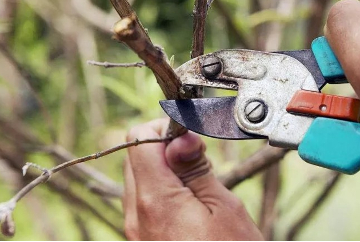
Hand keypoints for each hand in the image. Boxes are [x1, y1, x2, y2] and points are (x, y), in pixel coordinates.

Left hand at [123, 119, 262, 239]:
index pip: (138, 139)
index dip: (165, 129)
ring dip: (166, 172)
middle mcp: (136, 216)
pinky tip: (192, 206)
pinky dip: (164, 194)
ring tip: (200, 187)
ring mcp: (137, 233)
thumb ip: (196, 169)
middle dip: (165, 150)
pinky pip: (144, 205)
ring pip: (140, 181)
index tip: (191, 136)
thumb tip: (179, 135)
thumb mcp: (223, 208)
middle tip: (200, 161)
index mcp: (155, 200)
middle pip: (136, 159)